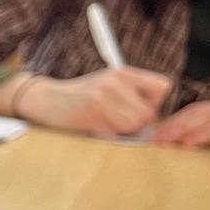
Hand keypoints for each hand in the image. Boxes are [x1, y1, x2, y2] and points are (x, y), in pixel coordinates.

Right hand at [16, 68, 172, 136]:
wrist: (46, 100)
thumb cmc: (80, 99)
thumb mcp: (108, 86)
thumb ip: (132, 96)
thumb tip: (154, 120)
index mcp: (123, 73)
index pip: (163, 87)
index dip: (154, 103)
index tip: (137, 109)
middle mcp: (115, 80)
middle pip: (149, 113)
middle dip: (137, 124)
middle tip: (116, 122)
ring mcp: (102, 95)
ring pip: (134, 125)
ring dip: (122, 132)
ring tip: (104, 125)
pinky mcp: (91, 112)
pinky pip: (115, 134)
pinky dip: (108, 137)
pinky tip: (94, 129)